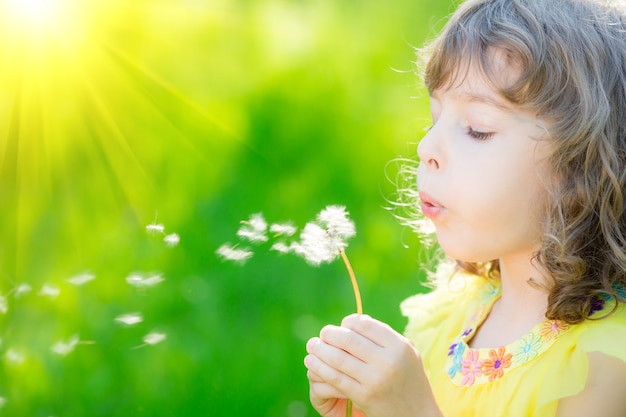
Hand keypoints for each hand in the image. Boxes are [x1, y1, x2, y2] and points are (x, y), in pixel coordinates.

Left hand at [304, 314, 441, 416]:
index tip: (341, 327)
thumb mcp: (406, 353)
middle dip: (330, 334)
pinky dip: (320, 368)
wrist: (418, 416)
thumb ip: (384, 337)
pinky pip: (336, 378)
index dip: (348, 323)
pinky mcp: (364, 396)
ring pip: (338, 358)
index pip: (365, 324)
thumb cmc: (409, 380)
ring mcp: (376, 379)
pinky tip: (312, 363)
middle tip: (322, 334)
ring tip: (312, 346)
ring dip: (320, 350)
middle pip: (348, 339)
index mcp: (399, 346)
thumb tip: (353, 321)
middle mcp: (388, 361)